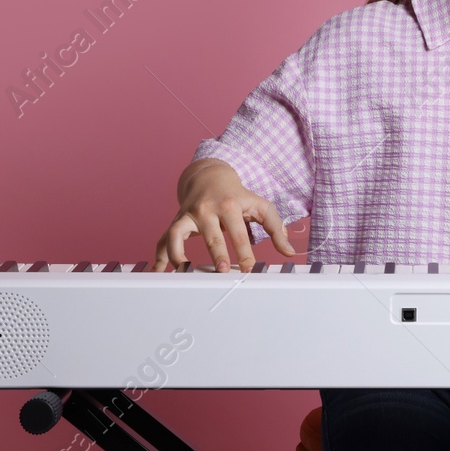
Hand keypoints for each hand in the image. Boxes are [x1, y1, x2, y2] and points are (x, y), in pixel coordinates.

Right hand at [148, 158, 296, 272]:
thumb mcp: (260, 206)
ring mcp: (188, 215)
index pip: (238, 232)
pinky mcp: (177, 222)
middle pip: (211, 234)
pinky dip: (160, 257)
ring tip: (185, 273)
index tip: (249, 269)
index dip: (244, 252)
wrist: (210, 177)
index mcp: (229, 206)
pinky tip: (159, 273)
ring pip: (177, 234)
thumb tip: (289, 252)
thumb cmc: (238, 195)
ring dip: (178, 254)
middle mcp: (206, 210)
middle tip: (221, 272)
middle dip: (216, 254)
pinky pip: (163, 239)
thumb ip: (275, 228)